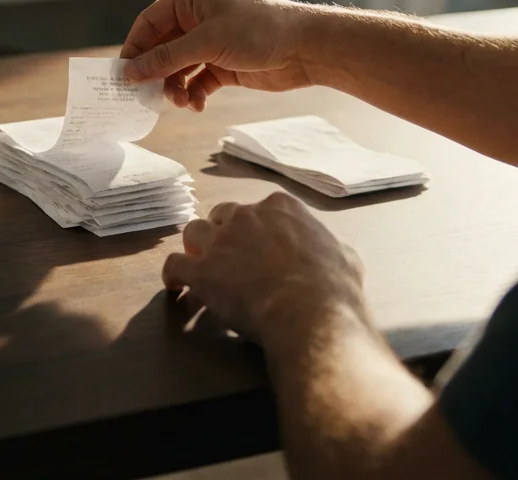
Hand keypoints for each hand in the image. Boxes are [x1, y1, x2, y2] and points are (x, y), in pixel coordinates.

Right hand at [120, 0, 316, 110]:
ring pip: (179, 67)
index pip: (150, 21)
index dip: (135, 47)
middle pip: (162, 47)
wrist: (306, 48)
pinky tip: (196, 105)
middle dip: (156, 72)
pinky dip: (194, 94)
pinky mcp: (225, 64)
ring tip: (179, 102)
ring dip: (175, 87)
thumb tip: (131, 71)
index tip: (124, 74)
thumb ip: (167, 58)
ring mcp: (212, 42)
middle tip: (147, 95)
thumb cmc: (259, 31)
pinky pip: (198, 81)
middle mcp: (199, 18)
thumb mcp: (207, 43)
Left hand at [163, 192, 369, 344]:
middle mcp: (245, 216)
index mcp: (280, 207)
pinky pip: (173, 265)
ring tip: (200, 265)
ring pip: (193, 232)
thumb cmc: (333, 287)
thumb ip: (328, 246)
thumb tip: (332, 254)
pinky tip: (176, 287)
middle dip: (223, 233)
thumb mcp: (345, 256)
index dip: (255, 228)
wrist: (310, 311)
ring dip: (196, 248)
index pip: (259, 209)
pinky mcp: (200, 271)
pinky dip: (172, 275)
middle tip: (229, 256)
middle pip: (222, 215)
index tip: (257, 245)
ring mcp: (220, 241)